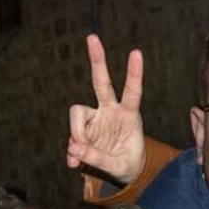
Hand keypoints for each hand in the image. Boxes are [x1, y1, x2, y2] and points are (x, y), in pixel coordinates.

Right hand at [67, 33, 146, 183]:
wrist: (124, 172)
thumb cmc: (128, 164)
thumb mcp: (119, 167)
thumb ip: (98, 158)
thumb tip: (73, 149)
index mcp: (130, 115)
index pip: (133, 91)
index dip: (134, 74)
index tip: (136, 52)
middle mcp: (111, 110)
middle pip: (101, 81)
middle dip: (97, 60)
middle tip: (92, 37)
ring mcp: (96, 117)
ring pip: (77, 112)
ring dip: (76, 133)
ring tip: (79, 155)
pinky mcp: (84, 128)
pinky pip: (72, 135)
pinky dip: (72, 150)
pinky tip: (74, 162)